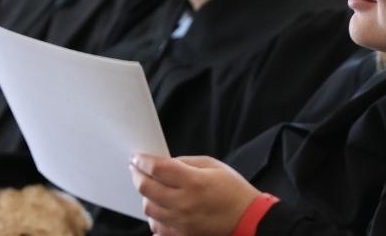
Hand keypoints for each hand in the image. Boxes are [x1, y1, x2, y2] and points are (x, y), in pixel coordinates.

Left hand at [130, 154, 262, 235]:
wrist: (248, 220)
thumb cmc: (234, 191)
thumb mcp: (214, 166)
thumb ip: (186, 162)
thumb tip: (164, 163)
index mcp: (194, 182)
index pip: (157, 169)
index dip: (142, 161)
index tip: (136, 157)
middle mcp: (184, 204)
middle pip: (146, 189)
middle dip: (137, 176)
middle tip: (136, 170)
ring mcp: (181, 223)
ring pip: (148, 209)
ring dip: (147, 197)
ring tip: (153, 189)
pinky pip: (157, 228)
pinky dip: (156, 217)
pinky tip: (163, 209)